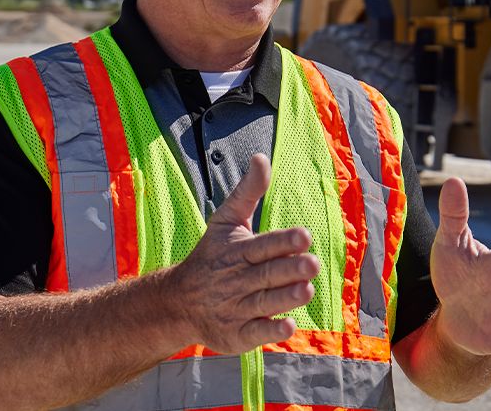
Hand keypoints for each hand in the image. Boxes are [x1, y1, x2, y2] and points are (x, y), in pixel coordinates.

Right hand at [161, 154, 321, 354]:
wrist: (178, 302)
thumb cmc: (211, 258)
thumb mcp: (225, 222)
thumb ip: (247, 192)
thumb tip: (261, 158)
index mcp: (237, 251)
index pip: (263, 245)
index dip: (283, 241)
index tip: (303, 236)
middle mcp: (236, 280)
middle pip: (267, 274)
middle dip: (290, 269)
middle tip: (312, 264)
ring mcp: (236, 308)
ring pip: (264, 302)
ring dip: (286, 297)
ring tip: (306, 290)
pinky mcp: (237, 334)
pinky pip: (256, 332)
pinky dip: (271, 329)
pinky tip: (288, 324)